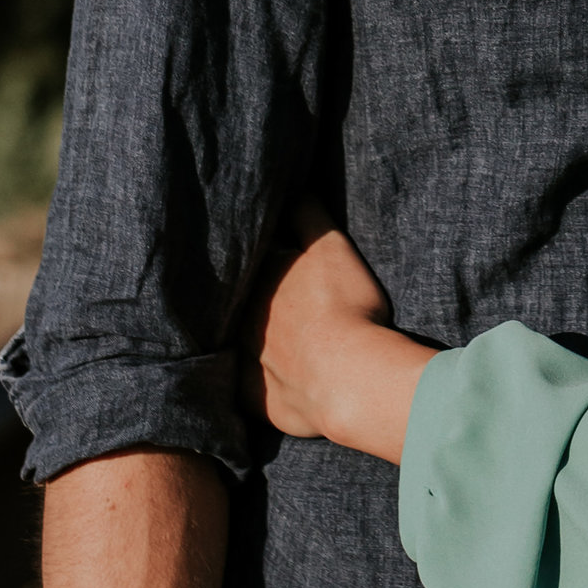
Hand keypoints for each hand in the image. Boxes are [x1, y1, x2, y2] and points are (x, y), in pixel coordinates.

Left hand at [241, 204, 429, 463]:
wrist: (350, 377)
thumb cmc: (345, 306)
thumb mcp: (330, 247)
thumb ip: (307, 213)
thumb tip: (292, 188)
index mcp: (257, 281)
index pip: (245, 263)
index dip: (255, 260)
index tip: (262, 259)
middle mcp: (240, 319)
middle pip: (236, 304)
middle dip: (245, 301)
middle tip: (268, 302)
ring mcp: (244, 362)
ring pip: (237, 345)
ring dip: (246, 340)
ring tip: (268, 339)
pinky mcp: (252, 398)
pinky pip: (246, 388)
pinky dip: (254, 382)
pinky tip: (265, 379)